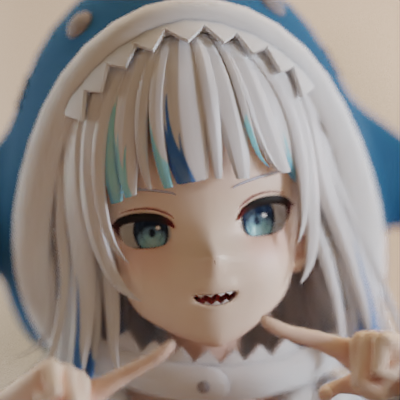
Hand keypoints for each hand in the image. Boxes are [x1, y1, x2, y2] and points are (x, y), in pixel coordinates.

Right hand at [0, 339, 175, 399]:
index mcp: (94, 391)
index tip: (173, 344)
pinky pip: (55, 379)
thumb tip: (84, 395)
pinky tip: (38, 395)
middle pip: (87, 391)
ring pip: (72, 387)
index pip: (128, 373)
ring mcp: (67, 369)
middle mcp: (84, 377)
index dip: (151, 360)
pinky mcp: (49, 366)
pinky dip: (46, 393)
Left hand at [261, 316, 398, 399]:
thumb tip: (321, 395)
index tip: (262, 319)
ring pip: (367, 375)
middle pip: (353, 378)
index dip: (285, 330)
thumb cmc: (392, 382)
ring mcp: (370, 336)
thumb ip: (344, 386)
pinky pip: (380, 368)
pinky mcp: (387, 338)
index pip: (310, 337)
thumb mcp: (366, 386)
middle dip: (372, 390)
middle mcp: (353, 338)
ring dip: (385, 385)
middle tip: (387, 381)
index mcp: (344, 347)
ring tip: (394, 374)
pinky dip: (391, 377)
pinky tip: (398, 369)